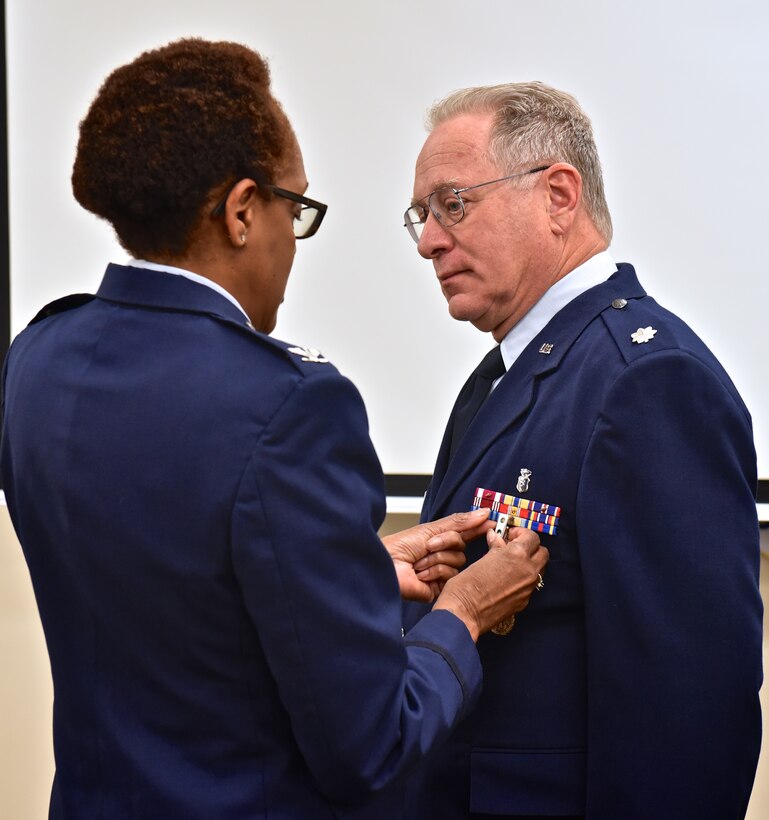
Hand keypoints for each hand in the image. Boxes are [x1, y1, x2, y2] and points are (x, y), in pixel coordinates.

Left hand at [381, 509, 492, 602]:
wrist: (386, 566)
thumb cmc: (399, 547)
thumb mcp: (431, 529)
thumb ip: (459, 522)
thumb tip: (482, 513)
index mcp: (439, 541)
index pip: (464, 534)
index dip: (477, 528)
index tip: (491, 522)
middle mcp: (441, 556)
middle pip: (461, 547)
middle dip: (445, 543)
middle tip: (428, 545)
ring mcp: (441, 573)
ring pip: (457, 562)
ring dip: (436, 558)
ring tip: (419, 562)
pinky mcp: (439, 588)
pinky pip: (449, 576)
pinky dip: (434, 572)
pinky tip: (421, 574)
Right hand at [433, 527, 548, 640]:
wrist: (464, 613)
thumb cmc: (466, 585)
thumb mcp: (482, 559)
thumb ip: (496, 547)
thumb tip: (496, 537)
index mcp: (517, 555)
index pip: (532, 537)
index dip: (521, 533)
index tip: (510, 535)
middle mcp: (528, 570)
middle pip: (542, 553)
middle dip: (531, 547)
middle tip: (514, 547)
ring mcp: (528, 588)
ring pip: (540, 569)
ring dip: (530, 563)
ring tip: (511, 563)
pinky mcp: (524, 601)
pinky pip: (531, 585)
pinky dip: (524, 578)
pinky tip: (508, 579)